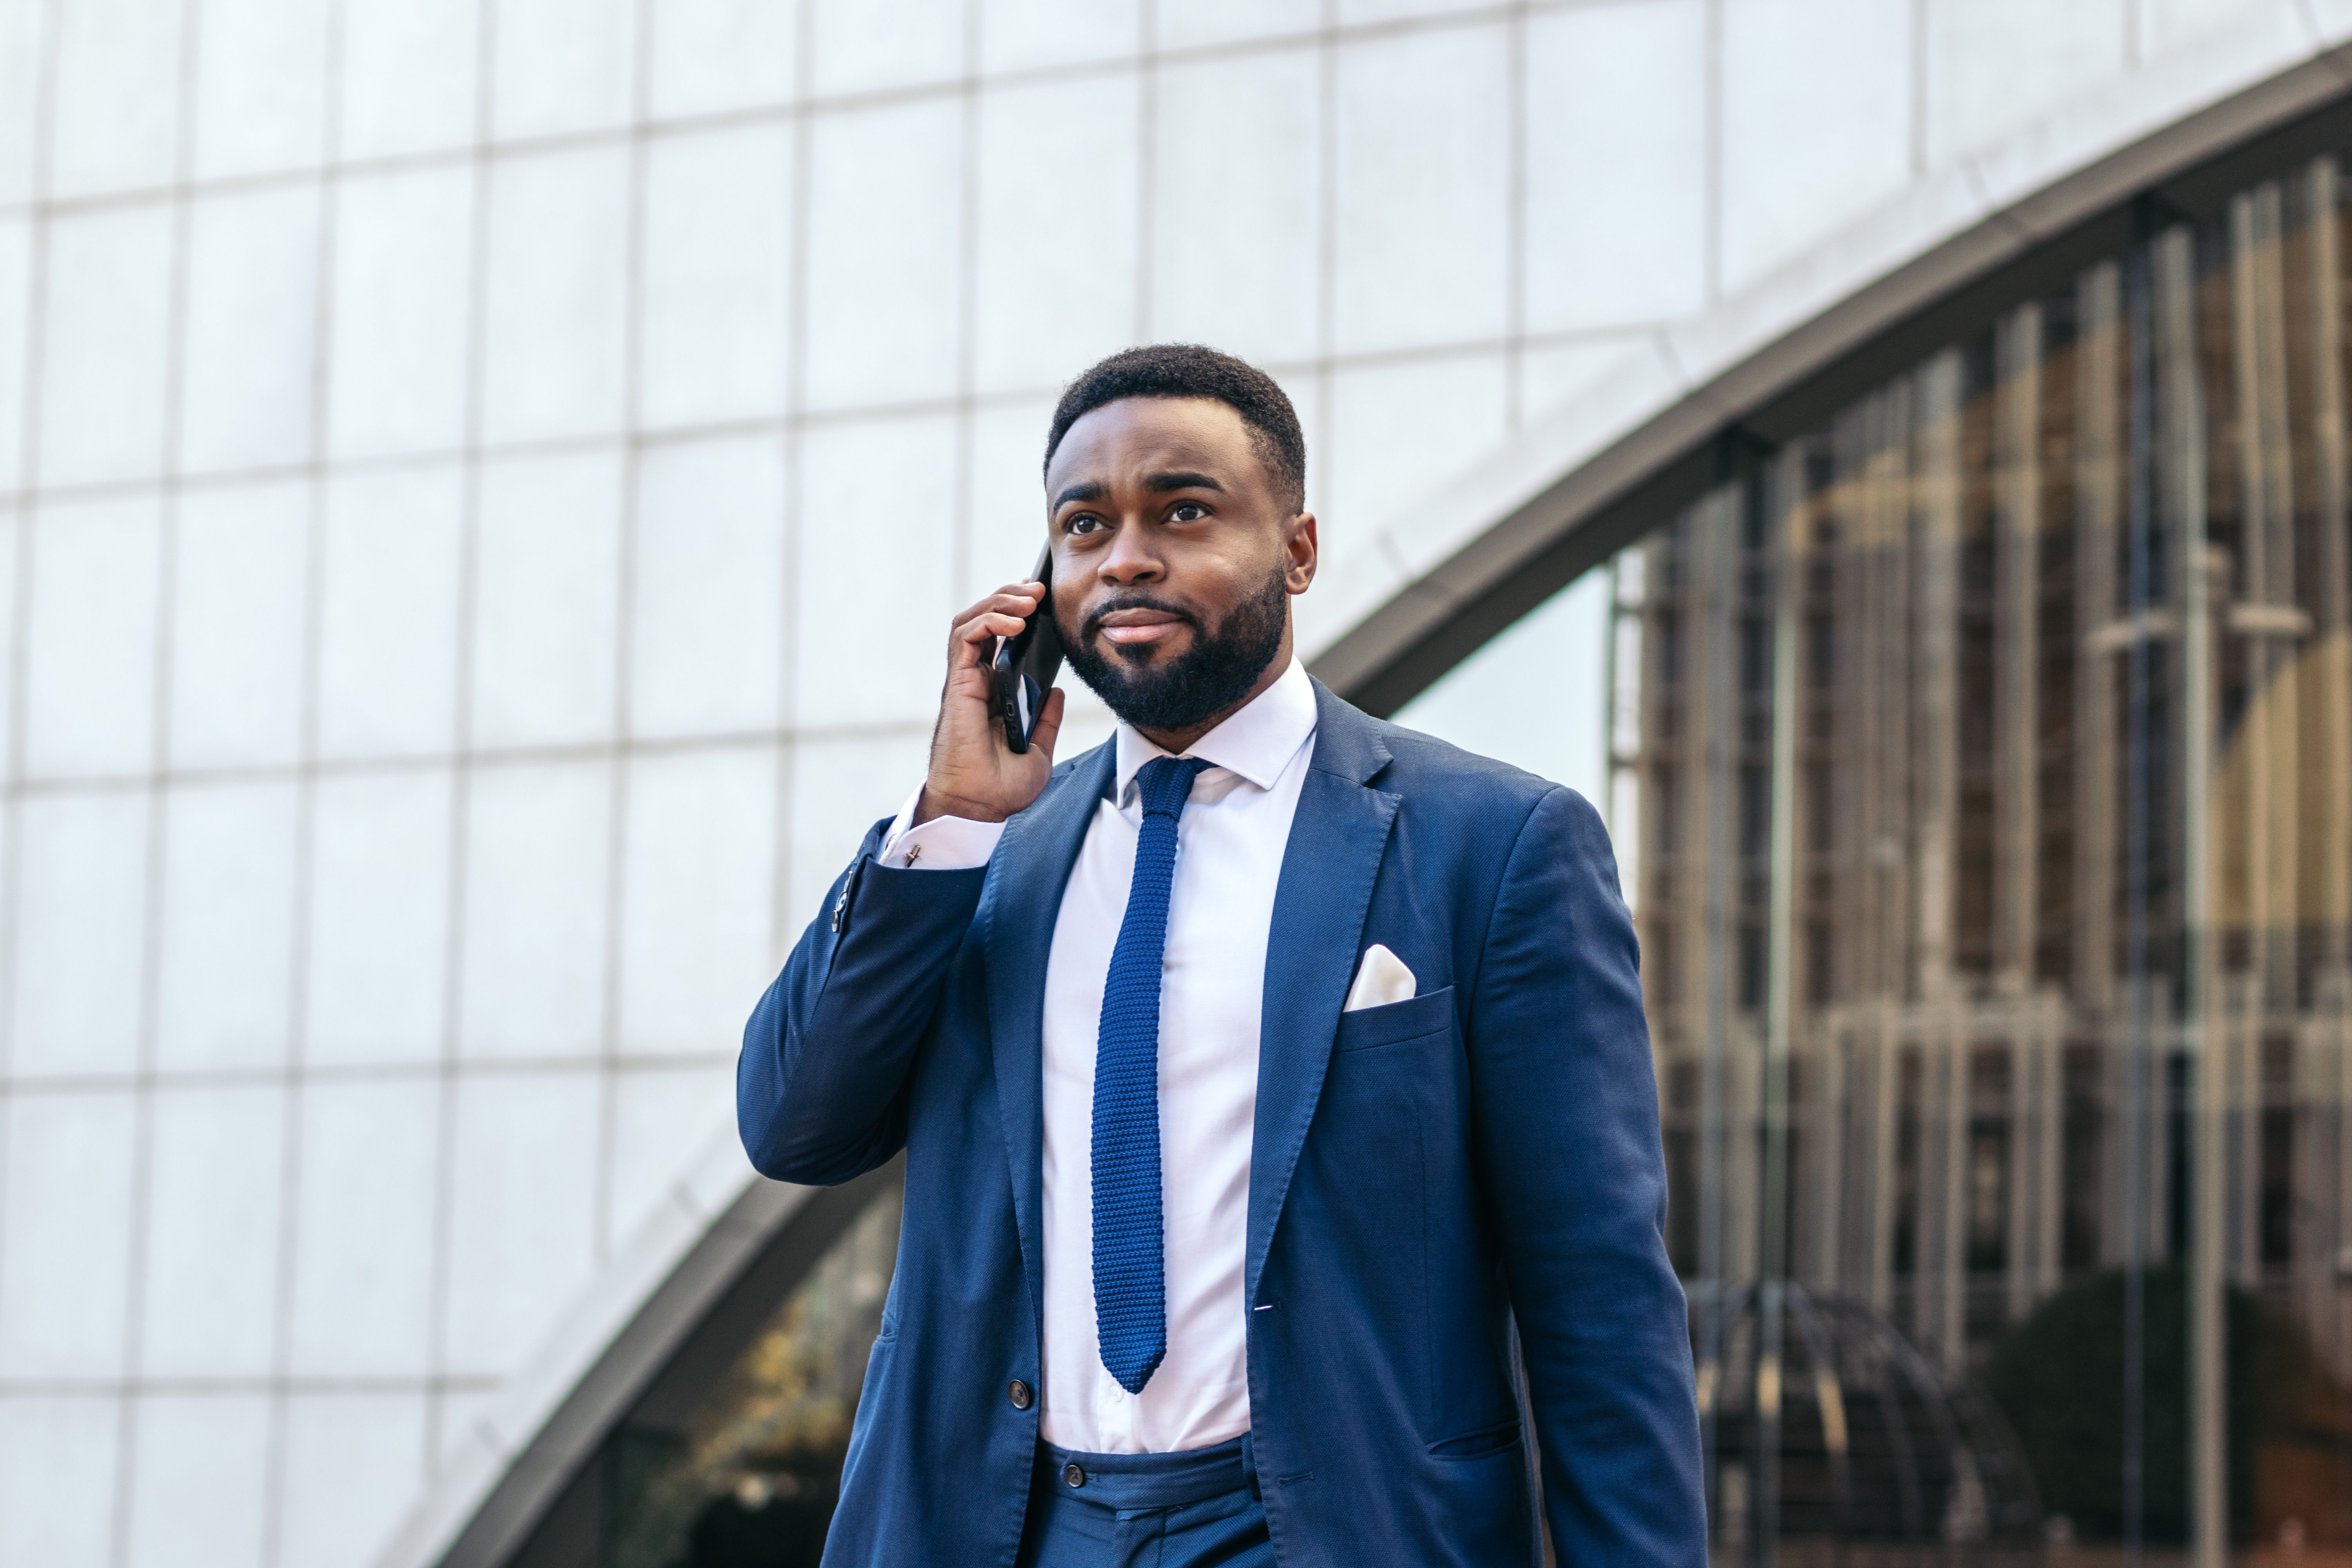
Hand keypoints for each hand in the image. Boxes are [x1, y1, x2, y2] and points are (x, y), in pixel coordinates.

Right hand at [915, 581, 1065, 824]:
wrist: (978, 809)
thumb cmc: (999, 789)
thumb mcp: (1038, 751)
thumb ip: (1046, 720)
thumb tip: (1055, 690)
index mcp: (993, 693)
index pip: (1000, 639)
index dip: (1017, 613)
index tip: (1042, 601)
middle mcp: (976, 681)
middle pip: (984, 620)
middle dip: (1009, 596)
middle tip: (1038, 589)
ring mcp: (964, 681)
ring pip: (971, 620)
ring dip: (999, 601)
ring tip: (1028, 599)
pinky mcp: (957, 684)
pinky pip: (965, 638)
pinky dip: (989, 621)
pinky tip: (1015, 623)